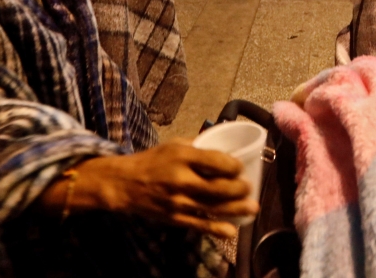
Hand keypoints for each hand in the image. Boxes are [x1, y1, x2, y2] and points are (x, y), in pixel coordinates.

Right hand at [75, 140, 256, 237]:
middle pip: (219, 187)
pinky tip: (231, 230)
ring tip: (251, 207)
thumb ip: (198, 147)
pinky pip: (200, 225)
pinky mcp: (175, 218)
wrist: (124, 184)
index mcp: (182, 156)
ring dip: (237, 209)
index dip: (234, 166)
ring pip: (214, 208)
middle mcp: (182, 179)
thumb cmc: (151, 161)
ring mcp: (179, 201)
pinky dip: (218, 229)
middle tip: (248, 187)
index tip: (240, 167)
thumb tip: (223, 147)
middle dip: (239, 188)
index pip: (217, 162)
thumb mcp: (173, 145)